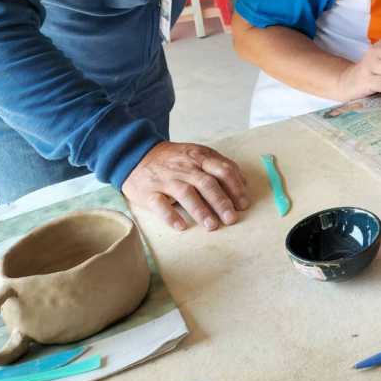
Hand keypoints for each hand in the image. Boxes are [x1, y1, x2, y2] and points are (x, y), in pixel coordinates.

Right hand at [122, 141, 249, 231]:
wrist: (136, 155)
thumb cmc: (174, 160)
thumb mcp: (197, 154)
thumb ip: (219, 165)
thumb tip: (243, 182)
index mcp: (199, 157)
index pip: (222, 170)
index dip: (235, 187)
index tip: (244, 204)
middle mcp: (184, 167)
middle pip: (207, 183)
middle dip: (221, 201)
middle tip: (232, 218)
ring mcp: (166, 179)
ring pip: (186, 193)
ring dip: (201, 210)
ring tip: (212, 226)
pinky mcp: (148, 192)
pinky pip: (160, 204)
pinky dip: (170, 216)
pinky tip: (181, 226)